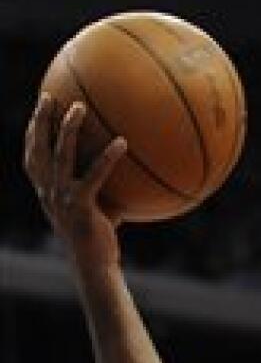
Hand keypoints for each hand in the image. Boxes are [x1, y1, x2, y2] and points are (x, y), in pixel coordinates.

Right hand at [24, 94, 126, 268]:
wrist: (94, 265)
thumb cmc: (98, 238)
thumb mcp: (94, 207)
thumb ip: (101, 188)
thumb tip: (126, 169)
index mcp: (46, 191)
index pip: (32, 157)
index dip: (32, 132)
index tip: (38, 110)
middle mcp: (48, 191)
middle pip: (38, 148)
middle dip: (41, 120)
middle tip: (48, 96)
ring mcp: (62, 198)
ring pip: (60, 155)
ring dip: (68, 128)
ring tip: (79, 107)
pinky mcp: (81, 206)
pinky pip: (95, 175)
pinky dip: (108, 158)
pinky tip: (122, 142)